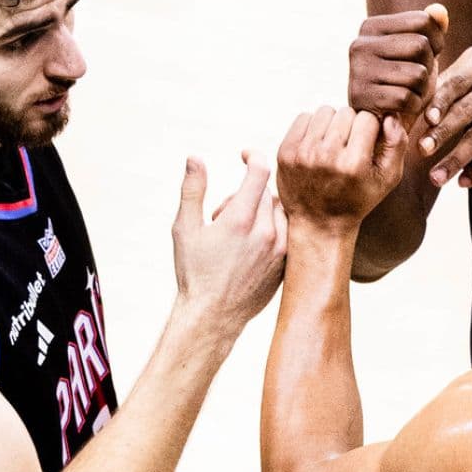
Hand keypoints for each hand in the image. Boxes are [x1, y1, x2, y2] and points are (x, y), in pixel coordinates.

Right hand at [172, 156, 287, 333]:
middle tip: (222, 214)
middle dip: (245, 193)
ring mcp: (280, 249)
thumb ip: (192, 189)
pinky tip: (250, 244)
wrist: (213, 316)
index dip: (253, 156)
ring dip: (261, 210)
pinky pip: (287, 231)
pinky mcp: (287, 263)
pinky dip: (272, 228)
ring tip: (237, 231)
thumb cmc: (194, 273)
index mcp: (241, 220)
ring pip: (279, 210)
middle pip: (266, 191)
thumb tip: (194, 158)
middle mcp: (266, 232)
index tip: (244, 155)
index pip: (260, 171)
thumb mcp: (184, 229)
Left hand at [277, 108, 407, 227]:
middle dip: (351, 125)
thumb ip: (396, 145)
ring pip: (324, 111)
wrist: (319, 223)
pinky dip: (312, 127)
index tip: (366, 143)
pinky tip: (316, 145)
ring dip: (331, 124)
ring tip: (333, 144)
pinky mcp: (285, 152)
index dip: (370, 128)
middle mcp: (326, 157)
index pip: (367, 118)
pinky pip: (303, 118)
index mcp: (353, 164)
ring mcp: (303, 154)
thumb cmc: (356, 199)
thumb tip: (390, 116)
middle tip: (349, 146)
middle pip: (345, 112)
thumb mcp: (387, 180)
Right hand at [348, 4, 448, 130]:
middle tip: (417, 78)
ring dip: (422, 89)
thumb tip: (439, 10)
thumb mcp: (416, 51)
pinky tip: (402, 108)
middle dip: (428, 66)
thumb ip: (430, 28)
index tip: (428, 56)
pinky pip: (407, 98)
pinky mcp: (362, 98)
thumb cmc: (400, 80)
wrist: (375, 119)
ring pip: (417, 74)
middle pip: (420, 45)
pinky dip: (414, 106)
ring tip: (407, 92)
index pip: (423, 20)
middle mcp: (360, 44)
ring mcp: (358, 71)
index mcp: (371, 26)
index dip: (437, 41)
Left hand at [422, 26, 471, 188]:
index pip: (458, 82)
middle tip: (421, 151)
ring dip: (457, 159)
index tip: (424, 120)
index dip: (440, 101)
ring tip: (436, 178)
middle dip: (442, 133)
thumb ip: (457, 73)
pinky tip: (464, 181)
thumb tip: (424, 100)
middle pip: (467, 110)